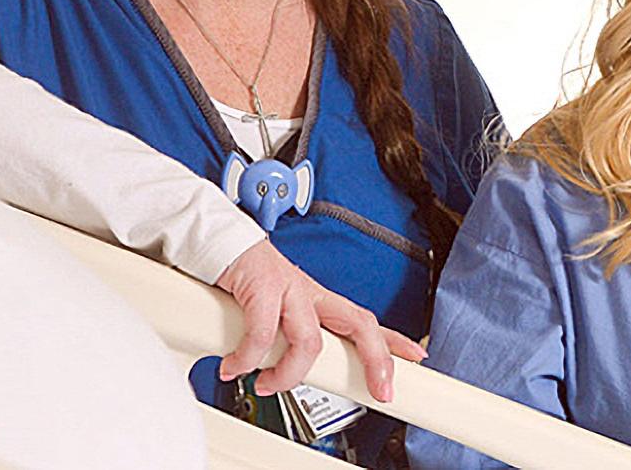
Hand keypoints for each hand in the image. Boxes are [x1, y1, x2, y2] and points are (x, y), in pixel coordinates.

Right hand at [213, 239, 426, 402]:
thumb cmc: (241, 280)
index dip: (392, 341)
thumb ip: (277, 345)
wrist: (214, 241)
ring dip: (288, 373)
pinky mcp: (263, 284)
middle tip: (378, 390)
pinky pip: (262, 332)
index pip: (363, 321)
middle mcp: (309, 293)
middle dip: (376, 360)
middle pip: (359, 324)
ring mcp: (289, 287)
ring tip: (266, 383)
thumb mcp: (270, 316)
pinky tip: (233, 366)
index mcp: (316, 301)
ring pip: (310, 340)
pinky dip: (247, 358)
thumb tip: (271, 377)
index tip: (417, 358)